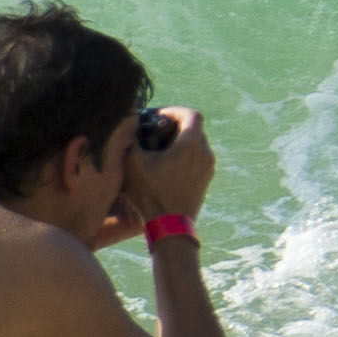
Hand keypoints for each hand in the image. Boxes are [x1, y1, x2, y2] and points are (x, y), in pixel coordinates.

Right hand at [109, 108, 216, 240]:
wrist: (170, 226)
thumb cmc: (151, 193)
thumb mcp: (133, 163)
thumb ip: (131, 139)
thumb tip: (129, 123)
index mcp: (192, 144)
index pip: (191, 114)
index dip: (173, 110)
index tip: (157, 116)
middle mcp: (205, 153)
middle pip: (194, 128)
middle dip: (174, 125)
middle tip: (154, 130)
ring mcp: (208, 167)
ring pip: (196, 144)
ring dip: (179, 141)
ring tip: (157, 148)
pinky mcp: (206, 180)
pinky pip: (197, 158)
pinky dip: (184, 155)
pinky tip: (164, 165)